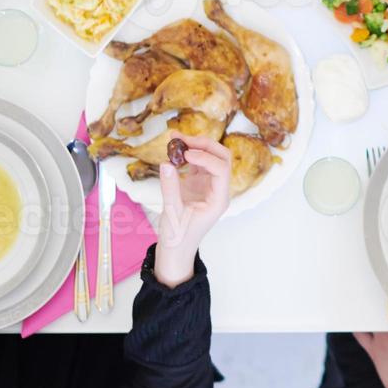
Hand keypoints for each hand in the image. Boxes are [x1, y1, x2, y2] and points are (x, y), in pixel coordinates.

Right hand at [155, 134, 231, 287]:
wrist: (176, 250)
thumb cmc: (178, 237)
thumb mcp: (172, 214)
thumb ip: (170, 188)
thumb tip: (166, 163)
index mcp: (219, 199)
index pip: (221, 170)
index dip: (206, 158)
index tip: (186, 155)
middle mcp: (218, 190)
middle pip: (221, 158)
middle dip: (204, 145)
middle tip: (182, 138)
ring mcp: (209, 185)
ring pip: (209, 157)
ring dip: (194, 146)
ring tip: (174, 138)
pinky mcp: (198, 184)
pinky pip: (197, 163)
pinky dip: (186, 154)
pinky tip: (173, 149)